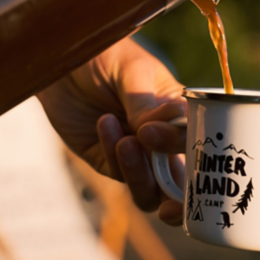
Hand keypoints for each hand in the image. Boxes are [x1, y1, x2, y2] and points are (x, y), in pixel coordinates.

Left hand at [38, 38, 186, 224]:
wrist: (61, 56)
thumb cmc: (105, 53)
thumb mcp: (131, 69)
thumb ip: (146, 104)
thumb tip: (163, 128)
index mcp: (180, 115)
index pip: (199, 146)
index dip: (190, 155)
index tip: (160, 135)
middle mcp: (163, 139)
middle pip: (182, 184)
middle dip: (180, 200)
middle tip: (169, 205)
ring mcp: (136, 153)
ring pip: (150, 191)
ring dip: (141, 176)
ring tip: (125, 142)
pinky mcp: (105, 159)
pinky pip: (117, 173)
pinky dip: (113, 154)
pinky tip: (105, 123)